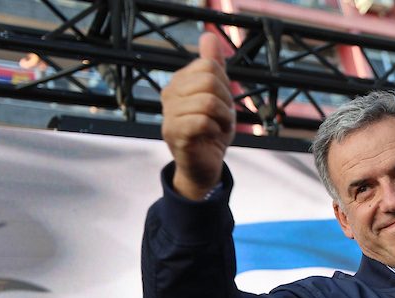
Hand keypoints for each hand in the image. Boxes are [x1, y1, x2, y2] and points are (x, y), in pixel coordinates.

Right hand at [160, 32, 235, 199]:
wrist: (205, 165)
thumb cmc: (211, 130)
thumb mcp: (217, 94)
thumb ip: (213, 65)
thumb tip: (209, 35)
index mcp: (179, 82)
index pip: (209, 65)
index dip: (224, 85)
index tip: (223, 103)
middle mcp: (169, 95)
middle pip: (208, 80)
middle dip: (225, 101)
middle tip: (222, 117)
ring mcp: (169, 114)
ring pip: (207, 101)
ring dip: (223, 117)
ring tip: (218, 128)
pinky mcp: (174, 134)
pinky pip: (202, 121)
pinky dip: (216, 129)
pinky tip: (212, 136)